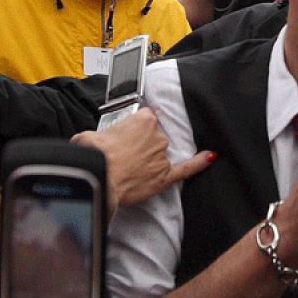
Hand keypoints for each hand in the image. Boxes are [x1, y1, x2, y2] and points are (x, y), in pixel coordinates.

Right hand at [71, 109, 214, 216]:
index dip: (135, 127)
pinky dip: (200, 162)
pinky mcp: (165, 176)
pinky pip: (187, 168)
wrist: (100, 179)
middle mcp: (157, 136)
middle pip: (155, 136)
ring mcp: (162, 156)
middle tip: (124, 155)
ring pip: (161, 154)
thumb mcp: (88, 135)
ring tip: (132, 168)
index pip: (145, 117)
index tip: (127, 134)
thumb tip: (90, 139)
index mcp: (142, 120)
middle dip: (141, 145)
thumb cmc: (94, 156)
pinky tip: (209, 156)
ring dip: (150, 159)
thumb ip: (98, 133)